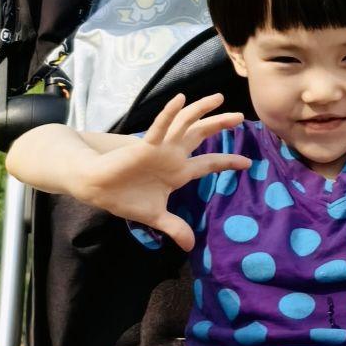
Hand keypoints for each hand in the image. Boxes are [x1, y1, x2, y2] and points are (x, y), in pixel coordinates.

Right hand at [81, 92, 249, 251]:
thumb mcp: (156, 217)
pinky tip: (180, 100)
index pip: (208, 164)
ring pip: (185, 124)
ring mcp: (160, 148)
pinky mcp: (144, 145)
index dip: (227, 162)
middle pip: (201, 136)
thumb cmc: (125, 197)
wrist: (98, 189)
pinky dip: (169, 114)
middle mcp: (173, 156)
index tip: (248, 162)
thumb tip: (191, 247)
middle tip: (241, 117)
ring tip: (219, 99)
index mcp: (178, 172)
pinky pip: (159, 127)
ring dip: (201, 110)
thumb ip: (175, 227)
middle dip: (220, 125)